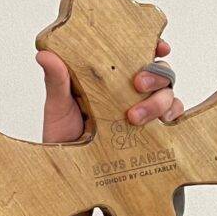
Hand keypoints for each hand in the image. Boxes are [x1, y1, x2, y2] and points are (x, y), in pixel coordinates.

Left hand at [35, 38, 182, 144]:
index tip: (159, 47)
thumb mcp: (57, 106)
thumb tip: (44, 55)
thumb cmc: (64, 133)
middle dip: (155, 75)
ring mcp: (143, 108)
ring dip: (158, 101)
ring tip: (135, 117)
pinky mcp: (151, 130)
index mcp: (110, 76)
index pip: (137, 54)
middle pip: (158, 72)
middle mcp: (130, 89)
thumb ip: (56, 81)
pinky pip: (172, 118)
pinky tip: (163, 123)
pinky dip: (173, 117)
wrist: (70, 170)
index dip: (153, 45)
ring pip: (167, 94)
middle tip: (138, 85)